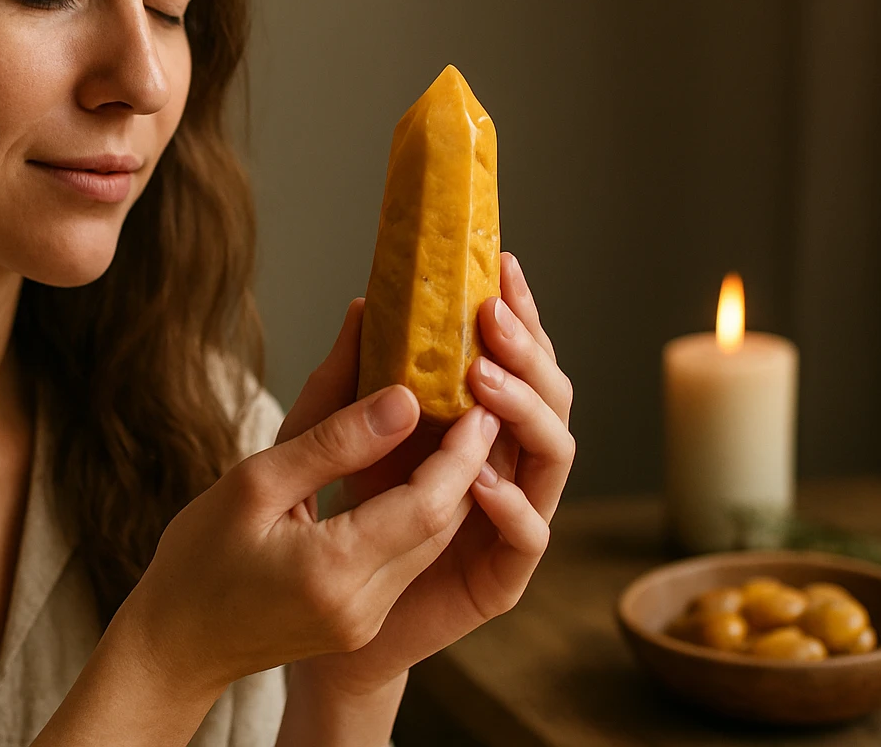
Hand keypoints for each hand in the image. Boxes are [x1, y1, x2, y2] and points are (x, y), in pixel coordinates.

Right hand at [115, 308, 502, 697]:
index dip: (461, 451)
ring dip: (449, 484)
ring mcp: (366, 618)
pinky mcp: (363, 619)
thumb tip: (402, 396)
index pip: (427, 505)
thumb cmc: (198, 558)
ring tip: (454, 421)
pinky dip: (420, 509)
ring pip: (432, 541)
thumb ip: (332, 440)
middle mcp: (362, 604)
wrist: (174, 645)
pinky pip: (410, 556)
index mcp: (332, 570)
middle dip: (467, 461)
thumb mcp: (255, 481)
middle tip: (478, 397)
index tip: (477, 398)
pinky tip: (415, 467)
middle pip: (442, 525)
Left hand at [283, 252, 574, 696]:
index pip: (520, 361)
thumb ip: (355, 377)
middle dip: (529, 353)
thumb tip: (366, 303)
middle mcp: (512, 464)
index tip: (501, 267)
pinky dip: (510, 502)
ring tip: (482, 382)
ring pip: (554, 457)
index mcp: (486, 425)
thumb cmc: (345, 516)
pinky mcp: (503, 575)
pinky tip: (479, 477)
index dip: (520, 314)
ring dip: (524, 413)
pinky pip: (528, 536)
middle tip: (492, 318)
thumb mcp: (343, 434)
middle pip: (551, 399)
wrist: (326, 613)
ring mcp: (514, 518)